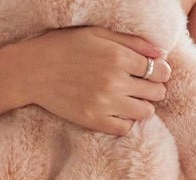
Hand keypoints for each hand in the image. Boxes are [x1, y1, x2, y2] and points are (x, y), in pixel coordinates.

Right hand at [11, 26, 171, 136]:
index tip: (157, 71)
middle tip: (145, 85)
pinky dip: (127, 121)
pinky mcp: (94, 121)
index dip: (162, 71)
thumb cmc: (65, 46)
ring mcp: (105, 104)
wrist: (34, 71)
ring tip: (134, 99)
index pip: (158, 69)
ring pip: (145, 112)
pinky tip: (120, 111)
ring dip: (144, 106)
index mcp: (118, 56)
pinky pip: (124, 129)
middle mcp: (114, 82)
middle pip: (156, 92)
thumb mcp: (98, 34)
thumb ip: (131, 42)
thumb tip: (160, 52)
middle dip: (155, 88)